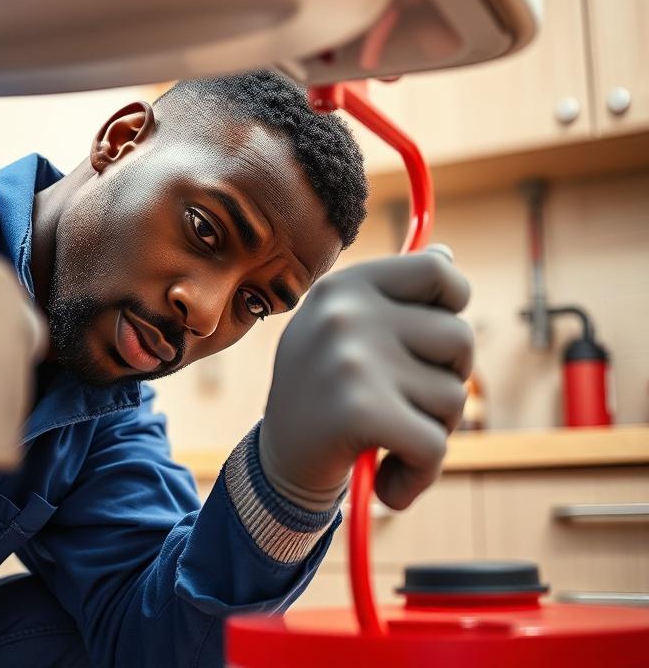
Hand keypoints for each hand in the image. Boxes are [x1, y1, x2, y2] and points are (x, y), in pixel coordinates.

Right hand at [259, 246, 472, 511]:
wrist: (275, 466)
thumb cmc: (323, 396)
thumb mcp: (347, 332)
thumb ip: (394, 296)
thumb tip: (447, 254)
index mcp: (344, 287)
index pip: (438, 271)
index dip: (454, 306)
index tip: (434, 340)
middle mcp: (346, 314)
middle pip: (459, 339)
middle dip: (447, 381)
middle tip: (405, 403)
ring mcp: (352, 360)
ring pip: (453, 396)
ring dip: (433, 429)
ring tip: (388, 438)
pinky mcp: (361, 411)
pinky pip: (434, 445)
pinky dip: (421, 473)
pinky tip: (391, 480)